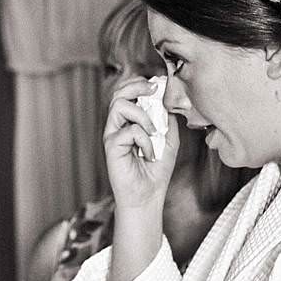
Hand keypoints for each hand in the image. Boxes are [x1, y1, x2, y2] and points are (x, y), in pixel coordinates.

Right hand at [103, 74, 178, 216]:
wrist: (148, 196)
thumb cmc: (156, 171)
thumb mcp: (168, 141)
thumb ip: (167, 120)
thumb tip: (167, 100)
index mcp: (129, 121)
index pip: (127, 92)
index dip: (139, 83)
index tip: (157, 85)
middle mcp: (117, 124)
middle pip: (118, 92)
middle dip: (137, 86)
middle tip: (153, 90)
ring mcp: (112, 133)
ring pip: (120, 105)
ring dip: (142, 114)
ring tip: (153, 131)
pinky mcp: (111, 144)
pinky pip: (130, 130)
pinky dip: (145, 140)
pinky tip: (149, 154)